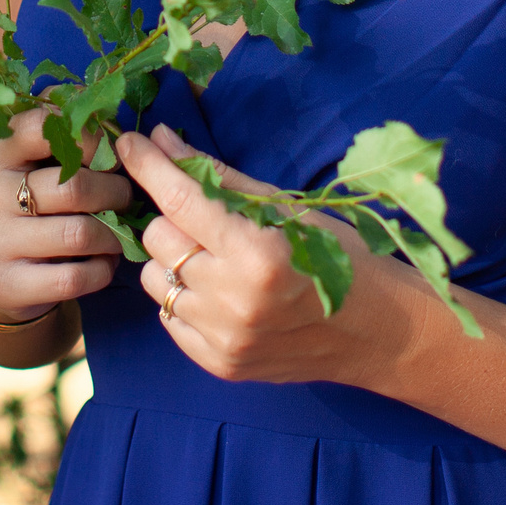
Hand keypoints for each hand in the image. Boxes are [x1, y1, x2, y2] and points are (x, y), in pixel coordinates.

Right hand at [0, 107, 133, 322]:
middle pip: (73, 187)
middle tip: (126, 197)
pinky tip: (104, 261)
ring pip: (78, 234)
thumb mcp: (32, 158)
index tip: (111, 153)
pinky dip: (102, 269)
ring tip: (119, 230)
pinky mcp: (5, 283)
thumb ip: (62, 129)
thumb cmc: (29, 199)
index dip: (90, 138)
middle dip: (115, 192)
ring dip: (113, 234)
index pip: (43, 127)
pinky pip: (75, 277)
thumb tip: (110, 111)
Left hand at [118, 123, 390, 385]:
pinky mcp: (219, 364)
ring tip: (212, 256)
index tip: (127, 143)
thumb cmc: (340, 256)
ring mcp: (224, 337)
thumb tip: (165, 141)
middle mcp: (234, 299)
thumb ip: (220, 177)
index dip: (147, 166)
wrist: (378, 331)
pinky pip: (167, 317)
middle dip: (169, 216)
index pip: (180, 200)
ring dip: (172, 259)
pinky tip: (217, 290)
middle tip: (197, 213)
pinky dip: (182, 296)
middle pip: (158, 238)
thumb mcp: (288, 208)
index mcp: (258, 252)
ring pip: (153, 278)